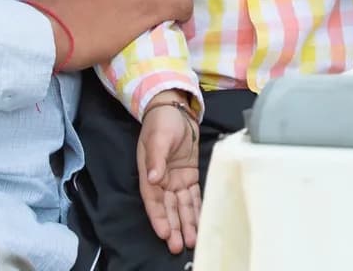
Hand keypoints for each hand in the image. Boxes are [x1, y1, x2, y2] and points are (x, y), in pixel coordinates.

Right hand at [138, 90, 200, 254]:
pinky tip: (202, 221)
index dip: (159, 217)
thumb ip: (156, 158)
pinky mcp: (189, 174)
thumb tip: (153, 178)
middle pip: (168, 207)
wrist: (175, 107)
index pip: (154, 200)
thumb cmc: (162, 121)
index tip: (165, 233)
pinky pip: (193, 195)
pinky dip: (197, 208)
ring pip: (181, 205)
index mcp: (150, 172)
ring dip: (186, 222)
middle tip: (180, 246)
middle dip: (174, 226)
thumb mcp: (158, 137)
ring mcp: (176, 178)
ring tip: (192, 240)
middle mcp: (162, 180)